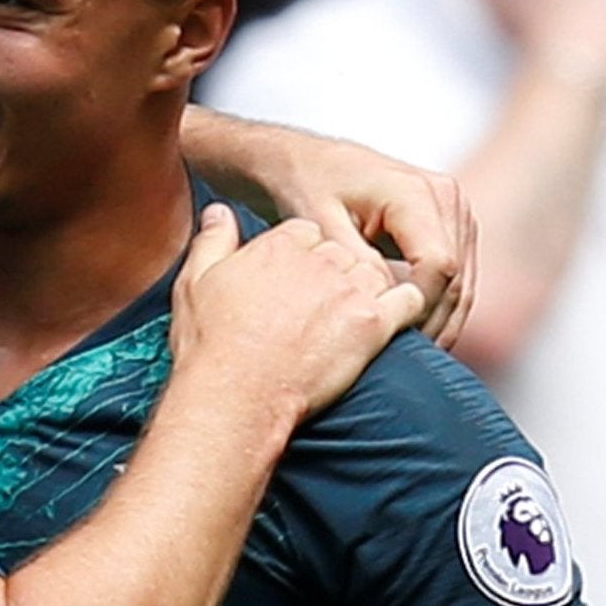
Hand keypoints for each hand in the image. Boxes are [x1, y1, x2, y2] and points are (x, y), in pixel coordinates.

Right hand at [170, 206, 426, 418]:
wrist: (236, 394)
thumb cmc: (212, 346)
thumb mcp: (195, 283)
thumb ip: (212, 241)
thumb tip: (219, 212)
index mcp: (279, 246)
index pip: (308, 233)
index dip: (305, 256)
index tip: (298, 281)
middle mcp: (319, 261)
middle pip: (345, 251)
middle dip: (338, 273)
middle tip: (326, 305)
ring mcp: (349, 291)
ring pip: (378, 270)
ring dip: (371, 288)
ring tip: (356, 315)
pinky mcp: (373, 323)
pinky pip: (410, 300)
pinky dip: (408, 306)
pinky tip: (393, 321)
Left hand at [240, 130, 478, 348]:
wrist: (303, 161)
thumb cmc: (304, 185)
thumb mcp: (318, 222)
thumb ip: (354, 261)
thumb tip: (384, 300)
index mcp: (415, 192)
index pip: (437, 265)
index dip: (417, 309)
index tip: (389, 338)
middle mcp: (446, 198)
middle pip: (456, 279)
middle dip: (430, 324)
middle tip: (398, 362)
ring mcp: (454, 212)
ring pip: (463, 285)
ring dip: (439, 323)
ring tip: (405, 357)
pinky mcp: (452, 228)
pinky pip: (456, 279)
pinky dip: (437, 310)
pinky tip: (411, 336)